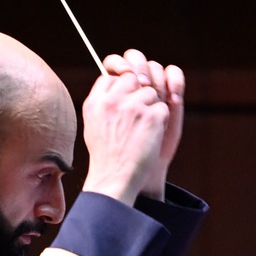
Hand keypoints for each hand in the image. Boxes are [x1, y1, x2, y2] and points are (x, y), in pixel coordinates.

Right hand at [104, 49, 184, 198]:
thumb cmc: (106, 155)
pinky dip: (161, 122)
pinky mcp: (152, 116)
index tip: (124, 99)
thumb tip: (114, 84)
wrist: (116, 178)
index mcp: (95, 101)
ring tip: (143, 130)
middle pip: (133, 79)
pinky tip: (151, 136)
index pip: (111, 77)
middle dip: (138, 93)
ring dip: (151, 109)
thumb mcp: (93, 124)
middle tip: (137, 115)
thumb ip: (102, 103)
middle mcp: (113, 100)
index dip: (121, 86)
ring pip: (151, 93)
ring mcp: (133, 106)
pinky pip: (163, 108)